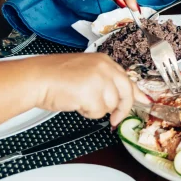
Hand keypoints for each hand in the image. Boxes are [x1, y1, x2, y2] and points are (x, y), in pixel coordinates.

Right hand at [31, 54, 148, 125]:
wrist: (36, 78)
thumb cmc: (54, 76)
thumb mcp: (86, 72)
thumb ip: (105, 81)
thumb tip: (120, 96)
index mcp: (104, 61)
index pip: (127, 79)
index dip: (136, 93)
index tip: (144, 101)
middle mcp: (105, 68)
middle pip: (126, 93)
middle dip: (122, 109)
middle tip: (115, 119)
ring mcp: (100, 80)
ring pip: (111, 105)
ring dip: (96, 109)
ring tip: (80, 99)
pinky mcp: (92, 93)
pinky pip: (98, 112)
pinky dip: (87, 113)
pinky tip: (76, 103)